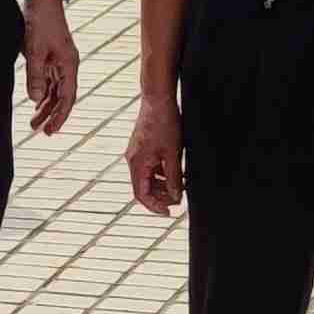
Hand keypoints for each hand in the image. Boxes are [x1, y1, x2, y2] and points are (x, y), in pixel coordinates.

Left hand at [19, 0, 79, 134]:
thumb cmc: (41, 21)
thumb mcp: (35, 51)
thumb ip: (35, 76)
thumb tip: (35, 99)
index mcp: (69, 65)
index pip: (67, 97)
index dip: (60, 115)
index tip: (52, 130)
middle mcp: (67, 65)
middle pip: (62, 96)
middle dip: (52, 114)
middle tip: (42, 131)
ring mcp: (59, 61)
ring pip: (54, 90)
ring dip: (45, 105)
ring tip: (35, 122)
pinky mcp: (50, 56)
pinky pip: (48, 80)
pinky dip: (42, 93)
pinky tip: (36, 102)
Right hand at [124, 88, 184, 218]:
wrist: (158, 99)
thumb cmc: (165, 124)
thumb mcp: (173, 154)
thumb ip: (173, 178)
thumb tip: (175, 197)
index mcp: (137, 164)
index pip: (141, 194)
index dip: (154, 206)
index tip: (169, 213)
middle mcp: (133, 161)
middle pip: (144, 188)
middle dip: (161, 197)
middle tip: (178, 200)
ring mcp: (137, 154)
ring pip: (147, 178)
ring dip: (162, 185)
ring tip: (180, 186)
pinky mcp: (142, 148)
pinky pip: (150, 167)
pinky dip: (162, 174)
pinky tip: (176, 172)